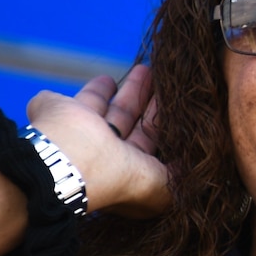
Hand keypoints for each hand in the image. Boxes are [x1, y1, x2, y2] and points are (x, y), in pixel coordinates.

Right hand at [25, 65, 169, 217]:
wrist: (68, 162)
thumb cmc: (117, 176)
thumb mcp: (160, 185)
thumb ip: (180, 175)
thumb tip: (200, 166)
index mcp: (123, 168)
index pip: (148, 142)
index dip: (161, 124)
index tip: (177, 105)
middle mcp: (100, 152)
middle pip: (130, 122)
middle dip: (148, 101)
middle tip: (164, 80)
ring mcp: (76, 132)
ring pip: (108, 108)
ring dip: (128, 90)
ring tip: (146, 70)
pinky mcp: (56, 110)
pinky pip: (78, 97)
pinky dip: (94, 89)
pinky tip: (107, 79)